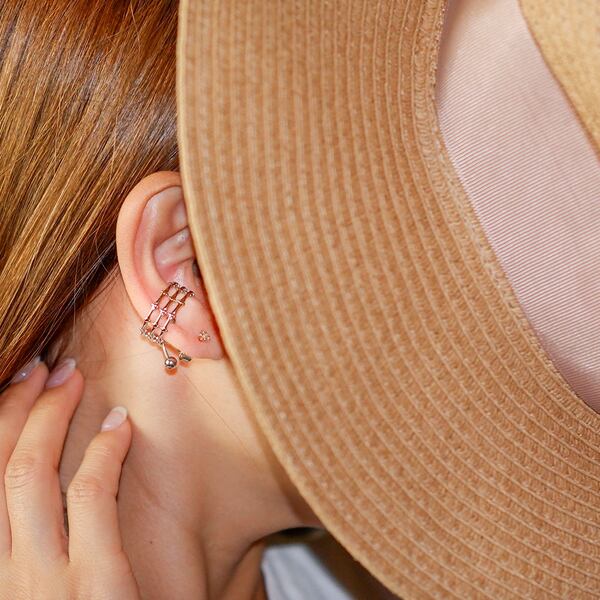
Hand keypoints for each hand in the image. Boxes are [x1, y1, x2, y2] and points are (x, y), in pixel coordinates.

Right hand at [0, 357, 139, 598]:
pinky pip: (90, 498)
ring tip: (72, 376)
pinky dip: (103, 452)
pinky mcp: (95, 586)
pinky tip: (120, 423)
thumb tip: (37, 485)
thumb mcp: (36, 594)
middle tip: (44, 367)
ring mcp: (42, 584)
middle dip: (16, 408)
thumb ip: (29, 546)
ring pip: (30, 476)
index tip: (18, 386)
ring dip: (50, 416)